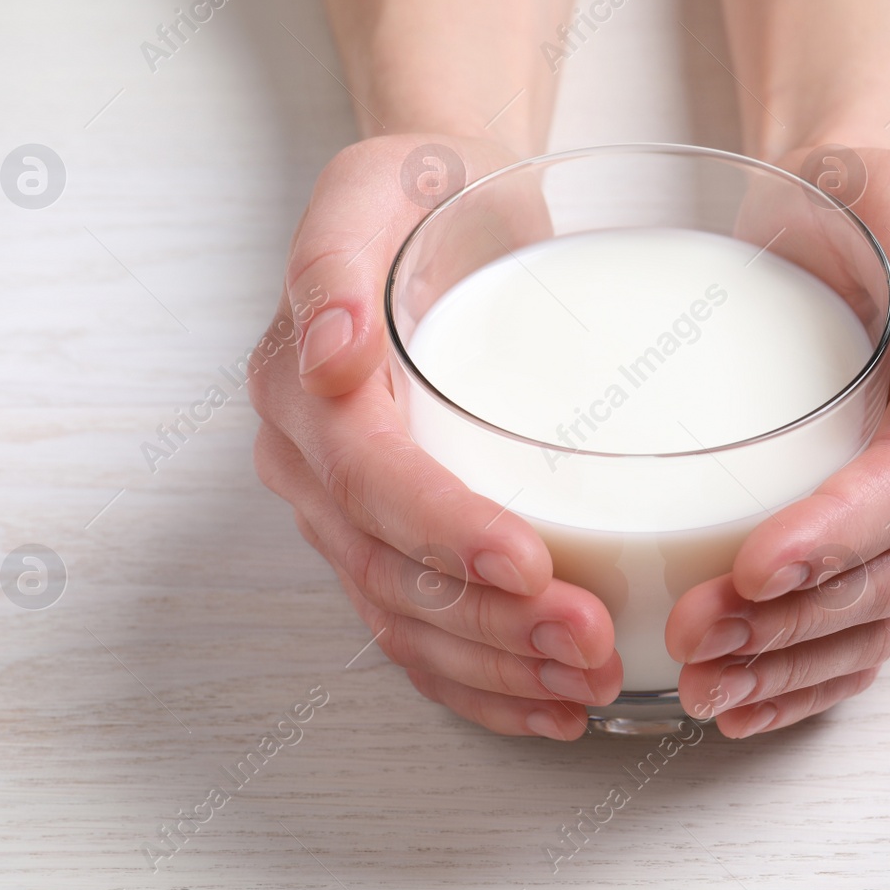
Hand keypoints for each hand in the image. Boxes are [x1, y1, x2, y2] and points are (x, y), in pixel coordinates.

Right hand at [250, 135, 620, 738]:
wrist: (438, 211)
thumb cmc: (420, 194)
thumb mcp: (376, 185)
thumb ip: (335, 257)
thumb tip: (330, 352)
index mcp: (299, 387)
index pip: (368, 479)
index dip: (443, 531)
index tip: (528, 563)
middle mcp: (312, 464)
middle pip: (392, 571)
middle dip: (490, 624)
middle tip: (589, 640)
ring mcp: (346, 513)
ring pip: (409, 621)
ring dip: (497, 668)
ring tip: (588, 683)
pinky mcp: (391, 538)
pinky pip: (422, 632)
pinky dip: (482, 682)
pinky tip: (551, 704)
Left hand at [666, 148, 889, 736]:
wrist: (842, 228)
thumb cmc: (859, 207)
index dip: (837, 537)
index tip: (755, 569)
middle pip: (888, 574)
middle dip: (793, 621)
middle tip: (694, 639)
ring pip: (873, 621)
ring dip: (788, 668)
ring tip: (701, 687)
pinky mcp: (887, 545)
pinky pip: (861, 635)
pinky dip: (804, 681)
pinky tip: (745, 706)